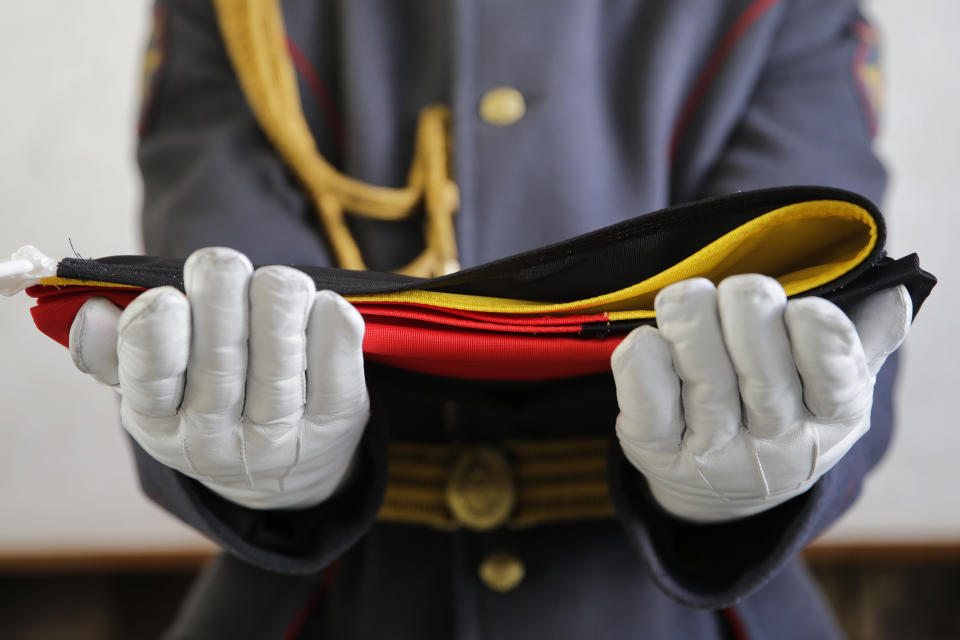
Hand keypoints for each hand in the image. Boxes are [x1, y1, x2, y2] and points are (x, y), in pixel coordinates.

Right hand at [69, 247, 368, 509]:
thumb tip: (92, 313)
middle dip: (223, 288)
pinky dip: (331, 319)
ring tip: (274, 284)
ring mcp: (280, 436)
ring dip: (279, 294)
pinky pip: (337, 360)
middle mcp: (218, 439)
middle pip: (222, 351)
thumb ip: (116, 352)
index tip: (169, 295)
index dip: (158, 322)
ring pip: (280, 349)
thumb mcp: (150, 390)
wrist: (283, 472)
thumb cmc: (206, 402)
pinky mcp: (336, 422)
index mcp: (159, 424)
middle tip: (222, 267)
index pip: (151, 371)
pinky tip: (323, 305)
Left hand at [611, 275, 910, 521]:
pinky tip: (646, 338)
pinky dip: (643, 365)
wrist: (724, 485)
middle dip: (747, 311)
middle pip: (763, 375)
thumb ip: (865, 337)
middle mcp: (774, 443)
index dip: (816, 332)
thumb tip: (893, 291)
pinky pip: (648, 406)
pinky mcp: (657, 452)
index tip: (800, 305)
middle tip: (735, 288)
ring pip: (705, 383)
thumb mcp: (837, 381)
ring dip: (690, 325)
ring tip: (685, 298)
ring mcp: (714, 452)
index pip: (835, 376)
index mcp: (833, 417)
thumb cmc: (786, 408)